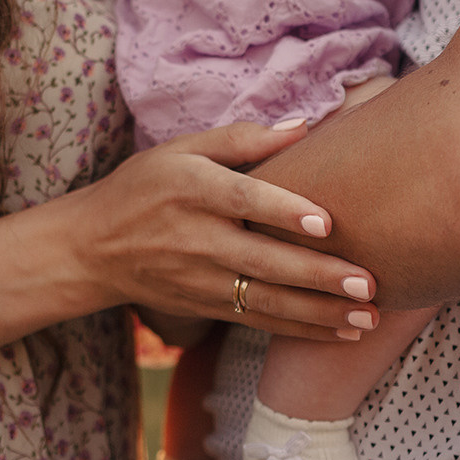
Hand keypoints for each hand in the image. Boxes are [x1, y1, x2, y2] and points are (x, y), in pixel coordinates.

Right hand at [65, 120, 377, 341]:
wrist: (91, 248)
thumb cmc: (143, 187)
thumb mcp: (180, 150)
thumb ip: (241, 138)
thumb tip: (304, 126)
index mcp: (191, 189)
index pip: (243, 201)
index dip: (283, 211)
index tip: (326, 221)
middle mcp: (195, 238)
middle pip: (263, 260)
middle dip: (317, 275)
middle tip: (367, 281)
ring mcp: (200, 280)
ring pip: (267, 300)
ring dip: (320, 312)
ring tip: (366, 317)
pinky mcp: (204, 307)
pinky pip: (259, 321)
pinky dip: (302, 330)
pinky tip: (342, 332)